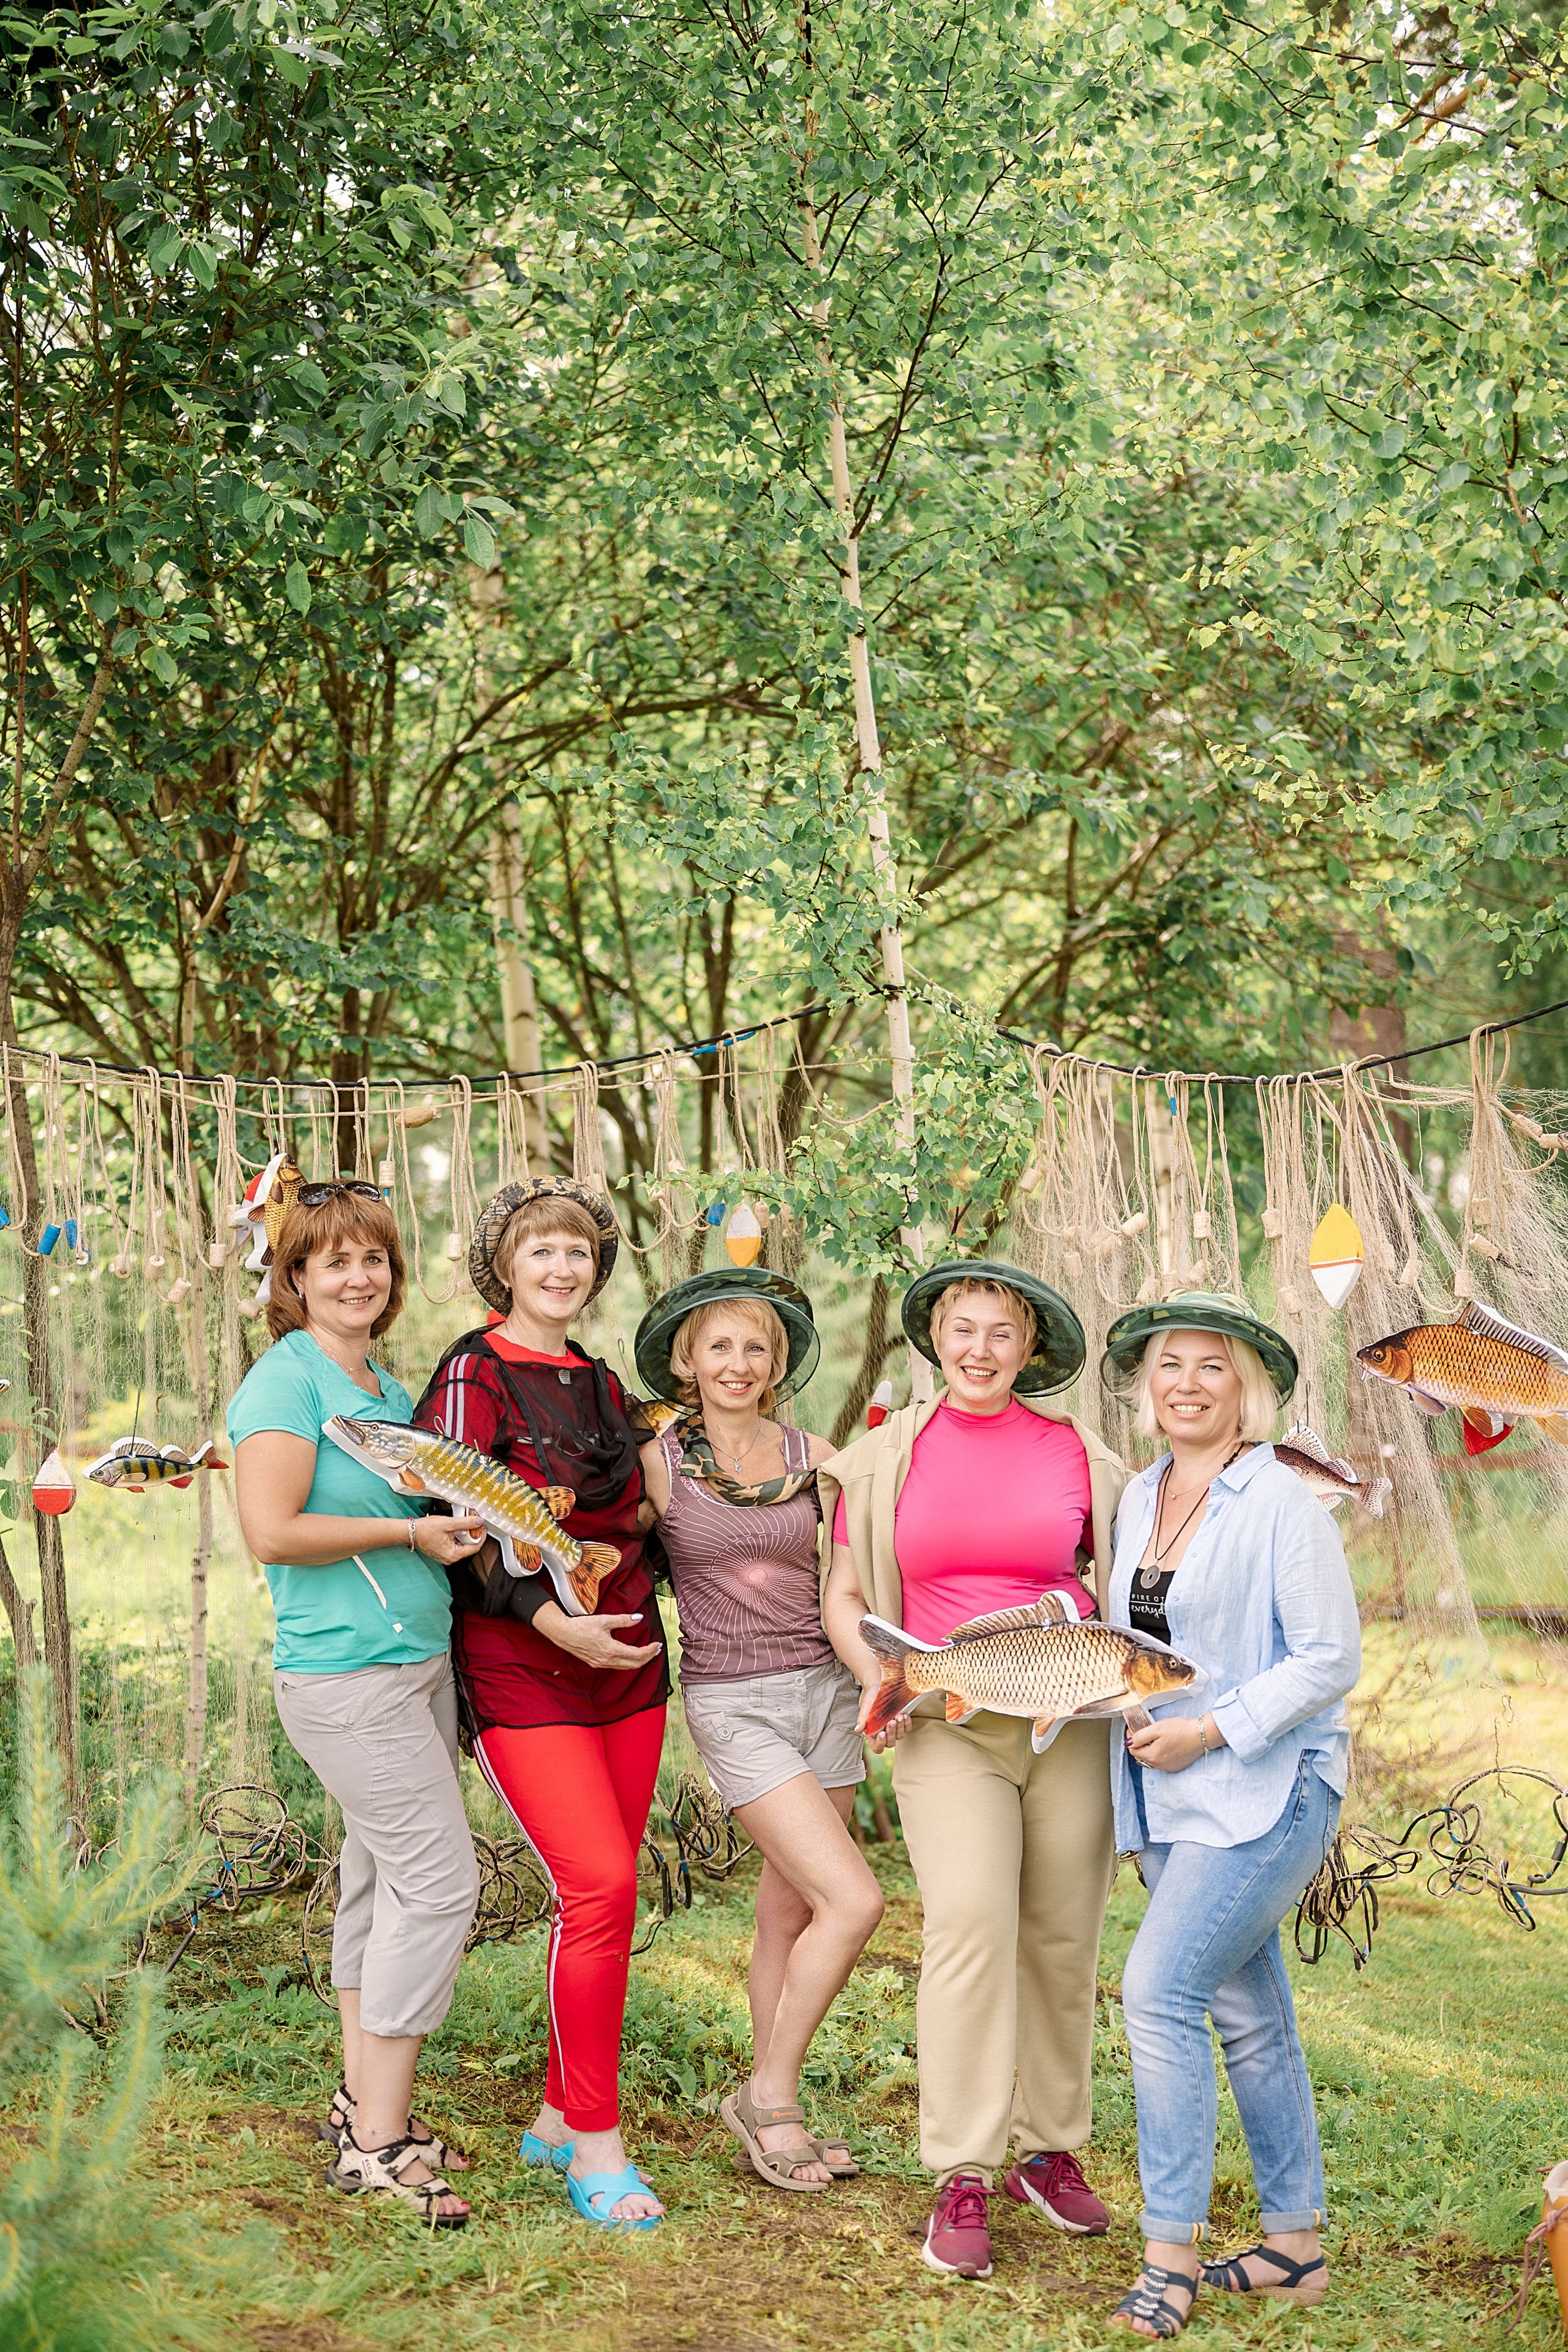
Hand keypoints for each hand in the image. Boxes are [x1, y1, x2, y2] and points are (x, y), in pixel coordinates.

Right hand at [409, 1514, 486, 1564]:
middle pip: (468, 1546)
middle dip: (472, 1534)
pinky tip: (456, 1527)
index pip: (475, 1547)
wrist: (410, 1531)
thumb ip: (466, 1523)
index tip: (483, 1527)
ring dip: (464, 1534)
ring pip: (461, 1545)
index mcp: (453, 1555)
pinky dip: (457, 1536)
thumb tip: (479, 1521)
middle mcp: (450, 1558)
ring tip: (464, 1522)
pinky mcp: (441, 1551)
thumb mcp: (449, 1524)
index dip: (481, 1536)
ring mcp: (445, 1556)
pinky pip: (454, 1544)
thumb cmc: (426, 1529)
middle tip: (473, 1521)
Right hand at [536, 1604, 662, 1670]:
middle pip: (635, 1664)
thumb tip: (639, 1618)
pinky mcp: (596, 1663)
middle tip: (657, 1649)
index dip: (650, 1650)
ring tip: (648, 1652)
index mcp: (611, 1649)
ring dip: (639, 1661)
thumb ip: (624, 1620)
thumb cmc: (582, 1626)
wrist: (563, 1633)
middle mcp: (608, 1660)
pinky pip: (617, 1666)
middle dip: (648, 1657)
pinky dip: (628, 1662)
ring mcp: (602, 1664)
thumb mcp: (605, 1619)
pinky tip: (630, 1655)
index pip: (638, 1654)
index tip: (658, 1644)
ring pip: (626, 1667)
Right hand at [856, 1679, 910, 1752]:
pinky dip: (907, 1723)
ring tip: (898, 1716)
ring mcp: (894, 1729)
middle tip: (891, 1721)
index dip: (880, 1744)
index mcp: (873, 1734)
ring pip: (899, 1736)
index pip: (877, 1748)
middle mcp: (884, 1734)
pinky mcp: (902, 1723)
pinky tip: (904, 1715)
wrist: (880, 1688)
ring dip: (900, 1727)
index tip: (881, 1733)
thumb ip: (862, 1720)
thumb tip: (857, 1731)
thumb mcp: (865, 1708)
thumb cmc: (871, 1700)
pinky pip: (907, 1728)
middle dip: (891, 1733)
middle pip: (890, 1743)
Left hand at [1125, 1714, 1218, 1773]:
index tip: (1133, 1729)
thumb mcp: (1157, 1728)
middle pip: (1141, 1756)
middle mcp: (1159, 1765)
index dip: (1131, 1739)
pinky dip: (1159, 1754)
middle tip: (1142, 1732)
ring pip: (1151, 1760)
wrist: (1201, 1735)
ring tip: (1154, 1738)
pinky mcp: (1176, 1767)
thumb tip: (1128, 1743)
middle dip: (1139, 1745)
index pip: (1133, 1750)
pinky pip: (1161, 1762)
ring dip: (1148, 1750)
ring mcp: (1168, 1767)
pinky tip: (1164, 1745)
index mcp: (1152, 1756)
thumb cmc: (1180, 1730)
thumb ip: (1140, 1736)